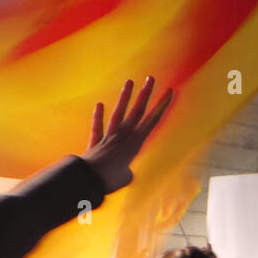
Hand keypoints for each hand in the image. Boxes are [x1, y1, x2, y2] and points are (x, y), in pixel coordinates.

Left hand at [80, 77, 173, 193]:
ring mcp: (109, 137)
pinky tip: (100, 104)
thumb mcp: (127, 177)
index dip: (162, 105)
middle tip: (150, 78)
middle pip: (137, 111)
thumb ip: (127, 171)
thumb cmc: (111, 179)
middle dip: (145, 94)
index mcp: (136, 143)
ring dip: (125, 97)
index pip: (152, 120)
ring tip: (129, 81)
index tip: (169, 91)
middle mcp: (124, 136)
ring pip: (119, 113)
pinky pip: (98, 127)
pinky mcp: (96, 142)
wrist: (88, 179)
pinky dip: (98, 116)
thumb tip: (124, 171)